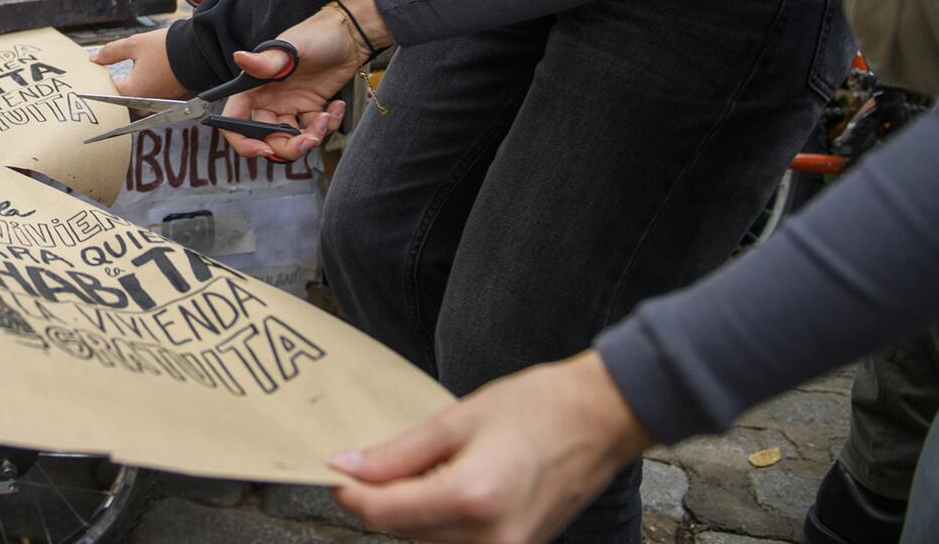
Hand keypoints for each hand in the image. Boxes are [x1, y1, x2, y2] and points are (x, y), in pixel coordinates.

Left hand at [90, 27, 188, 100]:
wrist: (200, 52)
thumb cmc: (168, 49)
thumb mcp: (134, 45)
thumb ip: (110, 52)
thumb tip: (94, 58)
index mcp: (132, 92)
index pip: (105, 92)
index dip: (99, 80)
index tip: (96, 70)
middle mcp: (144, 104)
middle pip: (121, 99)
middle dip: (115, 85)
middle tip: (110, 70)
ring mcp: (158, 104)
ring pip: (137, 100)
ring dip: (132, 88)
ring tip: (131, 71)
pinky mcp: (170, 100)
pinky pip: (152, 98)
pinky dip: (147, 88)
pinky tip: (148, 73)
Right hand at [216, 7, 358, 160]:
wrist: (350, 35)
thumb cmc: (316, 34)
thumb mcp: (291, 48)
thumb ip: (266, 61)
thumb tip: (239, 57)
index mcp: (254, 87)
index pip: (234, 121)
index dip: (243, 141)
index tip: (264, 149)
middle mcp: (269, 101)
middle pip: (266, 139)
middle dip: (288, 147)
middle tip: (309, 140)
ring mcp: (291, 106)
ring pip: (292, 140)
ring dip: (310, 137)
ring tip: (326, 118)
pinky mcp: (312, 109)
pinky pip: (314, 130)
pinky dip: (328, 125)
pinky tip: (336, 106)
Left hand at [329, 351, 655, 543]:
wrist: (602, 419)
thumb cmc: (538, 408)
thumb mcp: (457, 420)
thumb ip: (399, 452)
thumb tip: (349, 467)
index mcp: (471, 498)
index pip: (383, 513)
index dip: (350, 492)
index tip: (337, 469)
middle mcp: (490, 538)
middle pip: (401, 531)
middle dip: (382, 497)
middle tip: (381, 459)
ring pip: (426, 541)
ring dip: (413, 510)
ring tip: (435, 466)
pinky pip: (457, 543)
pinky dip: (441, 519)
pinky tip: (452, 484)